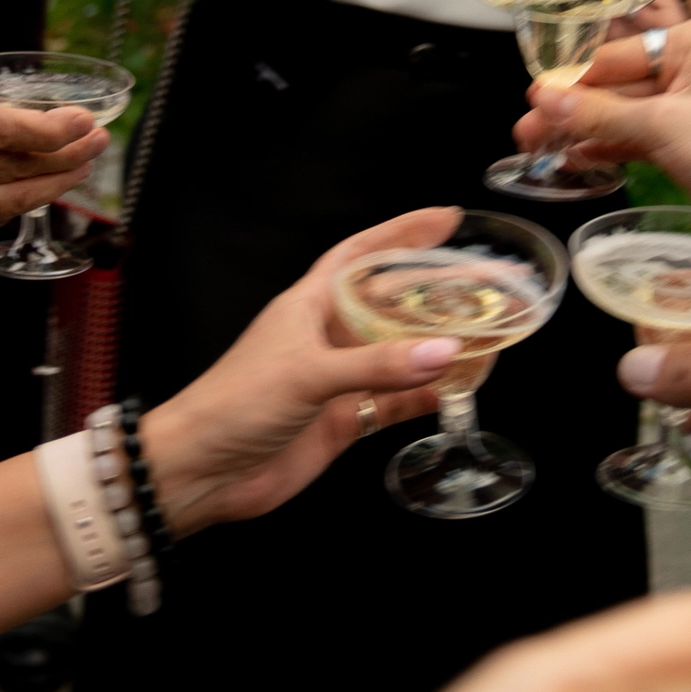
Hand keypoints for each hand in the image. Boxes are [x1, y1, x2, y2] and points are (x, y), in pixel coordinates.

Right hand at [0, 44, 107, 239]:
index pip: (5, 131)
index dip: (51, 129)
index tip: (85, 119)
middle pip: (16, 167)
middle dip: (66, 155)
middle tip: (98, 140)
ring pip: (9, 202)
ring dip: (53, 186)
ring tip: (82, 167)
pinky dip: (16, 207)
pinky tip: (37, 192)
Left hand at [141, 208, 465, 533]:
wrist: (202, 471)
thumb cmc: (236, 403)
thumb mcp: (306, 374)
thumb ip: (377, 364)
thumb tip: (447, 352)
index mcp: (310, 304)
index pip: (362, 254)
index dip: (402, 233)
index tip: (446, 219)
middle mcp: (329, 335)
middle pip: (393, 303)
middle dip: (437, 291)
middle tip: (488, 282)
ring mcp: (339, 379)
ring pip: (401, 353)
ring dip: (439, 346)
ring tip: (488, 334)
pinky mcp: (344, 420)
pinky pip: (396, 401)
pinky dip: (427, 396)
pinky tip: (458, 389)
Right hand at [515, 16, 690, 249]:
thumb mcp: (664, 125)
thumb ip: (600, 112)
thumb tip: (542, 99)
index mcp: (689, 43)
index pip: (611, 58)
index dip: (570, 85)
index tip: (532, 105)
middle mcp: (686, 67)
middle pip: (611, 86)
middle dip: (569, 111)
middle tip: (525, 134)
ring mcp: (685, 107)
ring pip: (618, 114)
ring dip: (580, 132)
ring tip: (536, 150)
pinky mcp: (684, 143)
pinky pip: (633, 138)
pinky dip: (605, 149)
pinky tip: (572, 160)